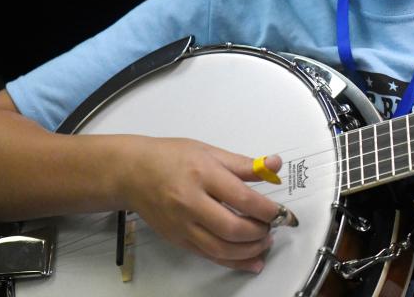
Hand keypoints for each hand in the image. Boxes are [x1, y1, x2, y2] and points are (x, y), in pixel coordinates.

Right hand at [120, 136, 286, 271]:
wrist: (132, 173)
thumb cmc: (169, 158)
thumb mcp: (210, 152)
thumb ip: (244, 164)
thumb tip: (274, 165)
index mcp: (202, 175)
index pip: (242, 198)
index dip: (267, 209)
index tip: (281, 211)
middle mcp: (191, 203)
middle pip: (232, 228)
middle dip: (260, 232)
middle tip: (273, 226)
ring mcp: (182, 225)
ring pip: (221, 248)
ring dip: (250, 251)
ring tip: (264, 242)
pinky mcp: (178, 239)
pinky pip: (209, 256)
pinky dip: (233, 262)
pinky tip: (251, 261)